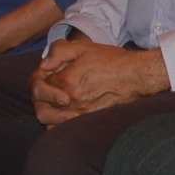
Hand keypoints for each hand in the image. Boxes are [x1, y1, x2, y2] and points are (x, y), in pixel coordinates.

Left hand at [29, 40, 168, 125]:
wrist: (136, 76)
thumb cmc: (112, 60)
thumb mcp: (84, 48)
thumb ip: (59, 52)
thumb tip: (44, 65)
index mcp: (66, 80)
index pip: (38, 85)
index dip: (40, 78)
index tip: (49, 73)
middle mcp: (71, 100)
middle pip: (40, 105)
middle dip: (40, 96)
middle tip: (47, 89)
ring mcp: (80, 112)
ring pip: (48, 119)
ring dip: (46, 110)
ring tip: (53, 101)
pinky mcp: (88, 119)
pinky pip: (62, 127)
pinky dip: (56, 122)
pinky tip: (61, 113)